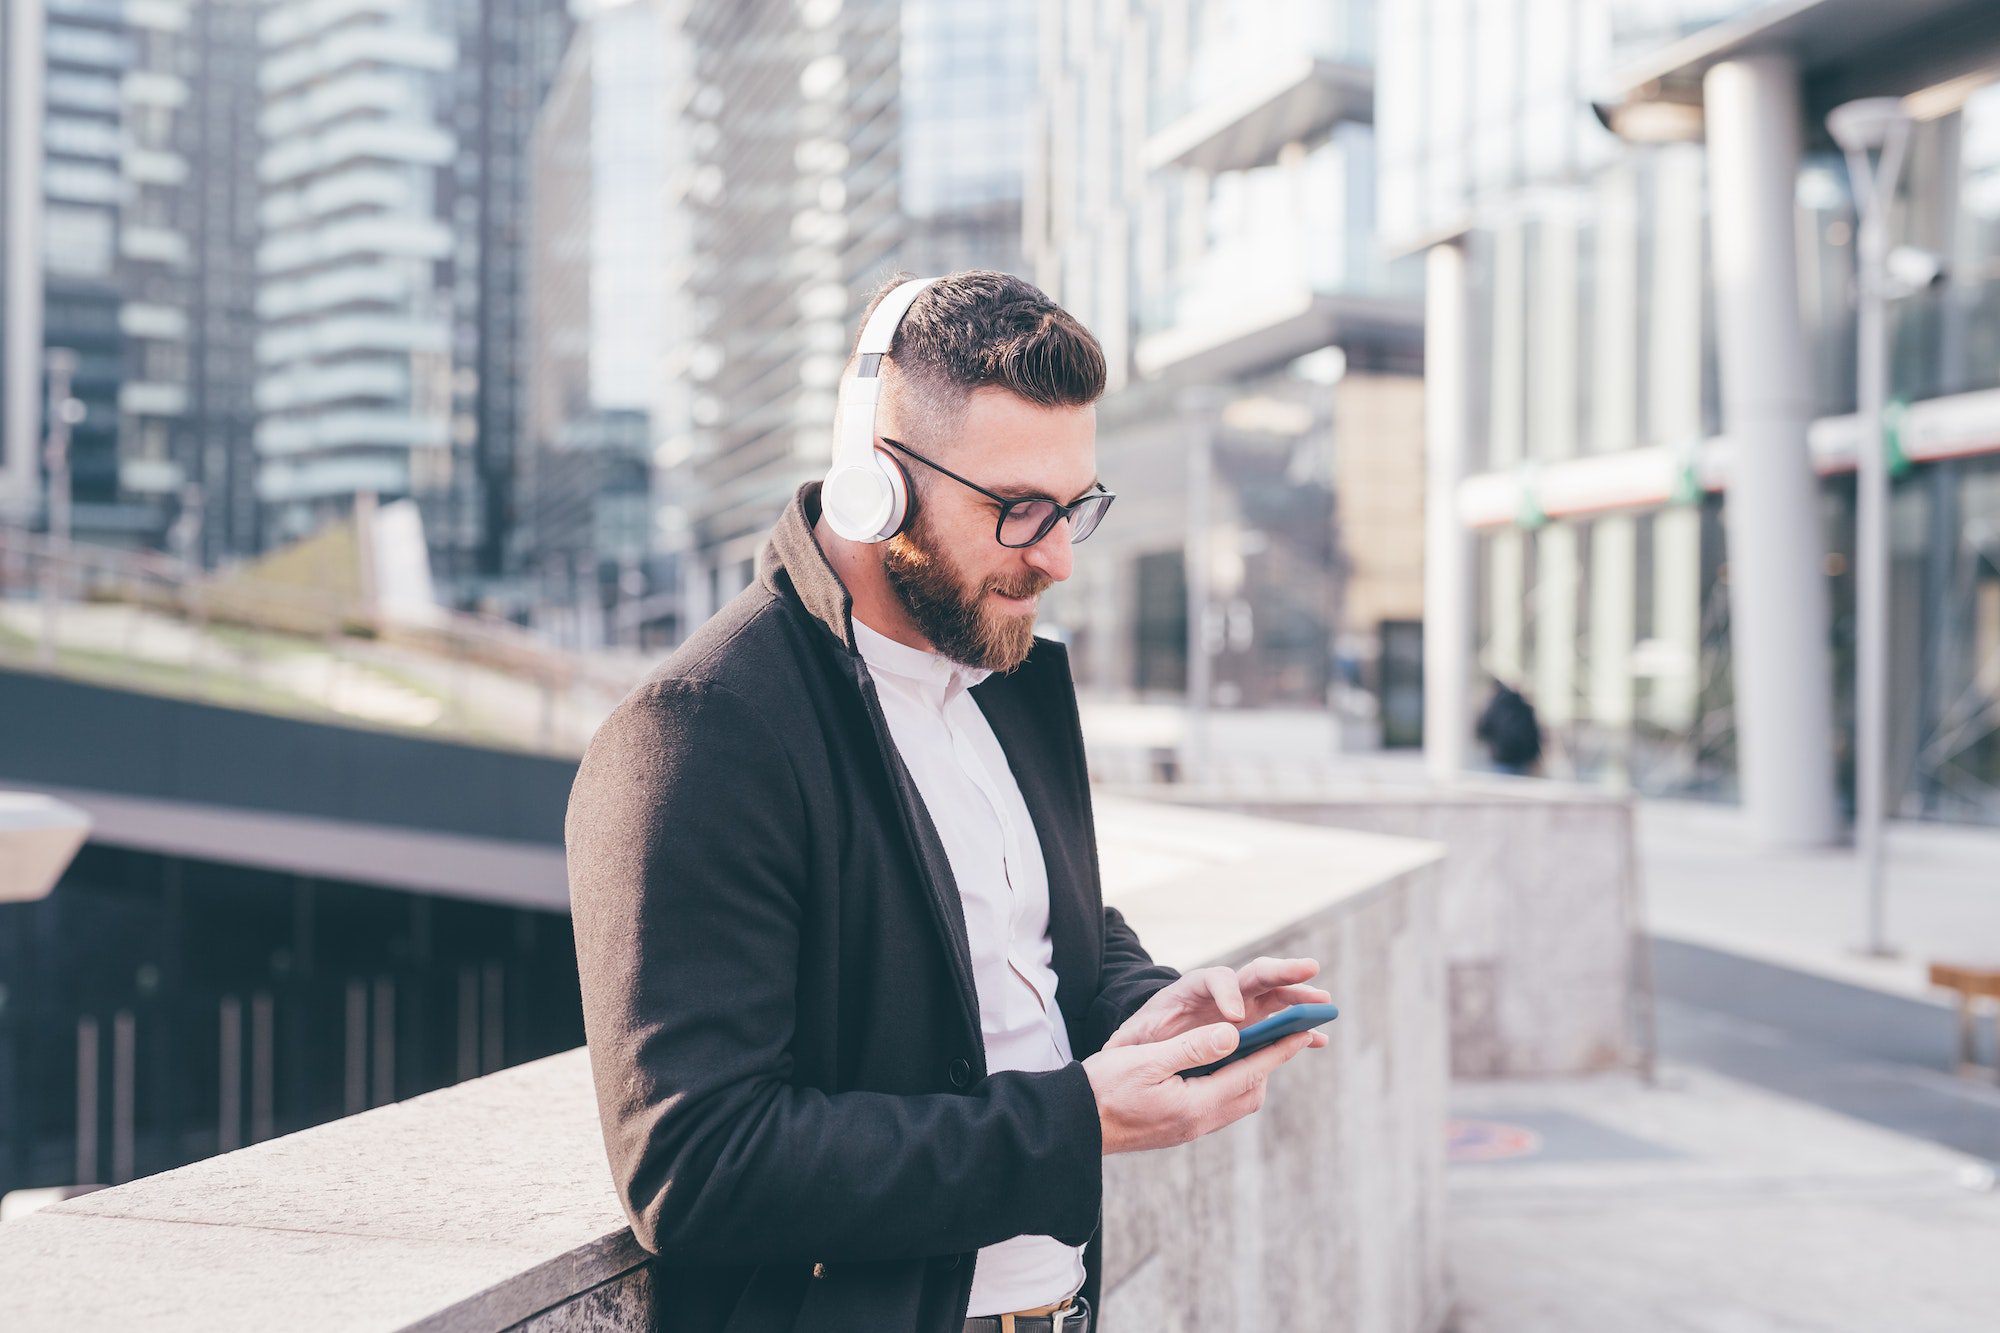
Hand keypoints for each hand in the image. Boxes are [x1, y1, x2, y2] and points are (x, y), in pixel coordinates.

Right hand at [1082, 1021, 1325, 1154]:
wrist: (1073, 1126)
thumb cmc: (1102, 1089)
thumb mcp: (1145, 1060)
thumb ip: (1192, 1048)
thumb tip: (1233, 1034)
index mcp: (1194, 1105)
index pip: (1250, 1073)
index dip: (1278, 1050)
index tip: (1303, 1032)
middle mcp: (1197, 1122)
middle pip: (1250, 1091)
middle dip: (1270, 1063)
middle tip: (1284, 1034)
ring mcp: (1187, 1129)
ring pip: (1236, 1100)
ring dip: (1251, 1074)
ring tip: (1258, 1047)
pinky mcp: (1177, 1128)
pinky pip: (1218, 1105)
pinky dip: (1231, 1083)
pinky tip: (1222, 1067)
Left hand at [1103, 956, 1330, 1050]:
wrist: (1148, 1048)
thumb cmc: (1142, 1042)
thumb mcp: (1135, 1040)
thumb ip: (1144, 1040)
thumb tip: (1142, 1045)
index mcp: (1191, 989)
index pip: (1214, 979)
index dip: (1227, 993)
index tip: (1234, 1015)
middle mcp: (1221, 992)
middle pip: (1254, 974)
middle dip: (1282, 972)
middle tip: (1307, 970)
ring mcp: (1241, 1007)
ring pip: (1275, 995)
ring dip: (1299, 996)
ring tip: (1323, 1003)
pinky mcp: (1252, 1026)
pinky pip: (1280, 1024)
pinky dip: (1299, 1030)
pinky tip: (1320, 1040)